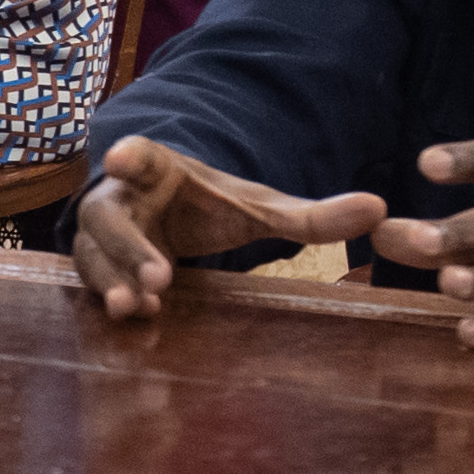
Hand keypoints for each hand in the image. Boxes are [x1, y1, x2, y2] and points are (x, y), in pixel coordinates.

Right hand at [69, 133, 388, 322]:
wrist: (163, 215)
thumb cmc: (209, 207)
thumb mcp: (257, 208)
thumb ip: (311, 216)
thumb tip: (379, 209)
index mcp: (159, 170)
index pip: (140, 156)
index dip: (129, 157)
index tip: (119, 158)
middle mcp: (122, 197)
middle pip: (111, 216)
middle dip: (129, 247)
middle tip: (159, 278)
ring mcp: (103, 234)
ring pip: (93, 253)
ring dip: (112, 278)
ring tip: (136, 307)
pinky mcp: (98, 264)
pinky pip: (93, 280)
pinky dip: (109, 295)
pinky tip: (137, 316)